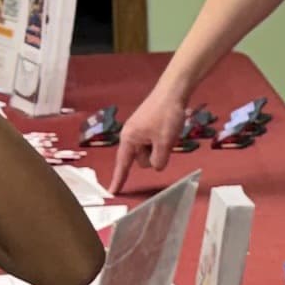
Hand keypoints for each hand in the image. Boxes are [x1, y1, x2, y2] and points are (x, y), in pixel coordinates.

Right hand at [108, 79, 191, 194]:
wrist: (172, 92)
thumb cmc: (166, 114)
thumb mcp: (164, 142)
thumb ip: (159, 159)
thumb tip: (156, 166)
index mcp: (129, 139)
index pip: (123, 165)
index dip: (118, 180)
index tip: (112, 192)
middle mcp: (130, 136)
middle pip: (141, 160)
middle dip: (154, 156)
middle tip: (165, 140)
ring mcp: (139, 131)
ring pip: (149, 152)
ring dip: (159, 149)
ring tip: (167, 132)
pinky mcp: (147, 128)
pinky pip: (153, 143)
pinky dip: (161, 142)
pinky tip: (168, 130)